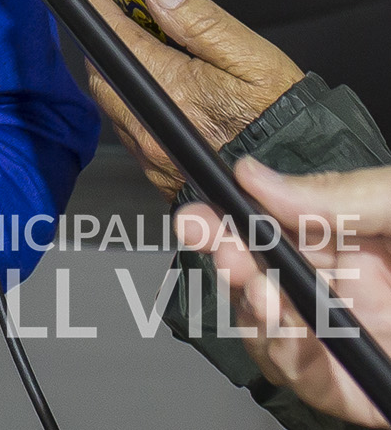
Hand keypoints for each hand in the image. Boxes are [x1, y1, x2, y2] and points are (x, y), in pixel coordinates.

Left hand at [68, 0, 300, 198]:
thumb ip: (201, 22)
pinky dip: (130, 104)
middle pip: (102, 71)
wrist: (304, 171)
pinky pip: (129, 131)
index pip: (114, 36)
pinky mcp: (159, 175)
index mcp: (172, 92)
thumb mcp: (253, 58)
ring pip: (111, 102)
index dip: (93, 2)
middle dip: (101, 36)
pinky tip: (153, 90)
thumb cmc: (284, 117)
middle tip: (109, 7)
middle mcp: (152, 128)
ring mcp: (152, 156)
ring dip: (115, 71)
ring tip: (136, 45)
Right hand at [180, 158, 390, 427]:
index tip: (204, 206)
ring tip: (254, 283)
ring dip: (251, 309)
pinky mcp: (368, 391)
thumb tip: (262, 179)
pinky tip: (291, 331)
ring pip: (274, 333)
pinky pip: (313, 382)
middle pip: (261, 281)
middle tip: (211, 239)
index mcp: (357, 242)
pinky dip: (292, 359)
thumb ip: (346, 195)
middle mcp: (350, 292)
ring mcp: (357, 342)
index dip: (230, 218)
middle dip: (225, 259)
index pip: (274, 227)